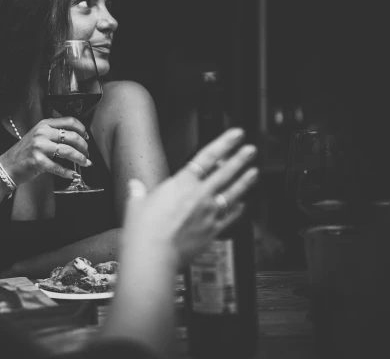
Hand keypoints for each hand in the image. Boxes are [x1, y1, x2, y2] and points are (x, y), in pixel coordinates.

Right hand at [0, 117, 91, 184]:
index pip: (70, 121)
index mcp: (44, 124)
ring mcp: (39, 147)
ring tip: (85, 163)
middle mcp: (42, 133)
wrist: (8, 165)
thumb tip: (77, 138)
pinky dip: (69, 172)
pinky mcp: (38, 161)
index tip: (86, 137)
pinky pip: (58, 167)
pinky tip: (73, 174)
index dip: (82, 129)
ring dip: (80, 158)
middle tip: (87, 153)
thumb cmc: (25, 152)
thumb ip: (54, 133)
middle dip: (84, 147)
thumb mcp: (38, 135)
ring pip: (68, 151)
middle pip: (72, 136)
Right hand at [121, 128, 258, 267]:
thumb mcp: (136, 205)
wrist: (153, 255)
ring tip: (254, 172)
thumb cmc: (143, 231)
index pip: (207, 157)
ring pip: (233, 193)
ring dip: (245, 181)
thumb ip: (139, 193)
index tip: (236, 135)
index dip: (224, 143)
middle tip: (251, 150)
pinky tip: (243, 205)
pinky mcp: (212, 231)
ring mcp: (209, 214)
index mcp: (182, 184)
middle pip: (226, 172)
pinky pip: (230, 217)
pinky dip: (238, 210)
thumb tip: (135, 187)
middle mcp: (200, 196)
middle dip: (240, 159)